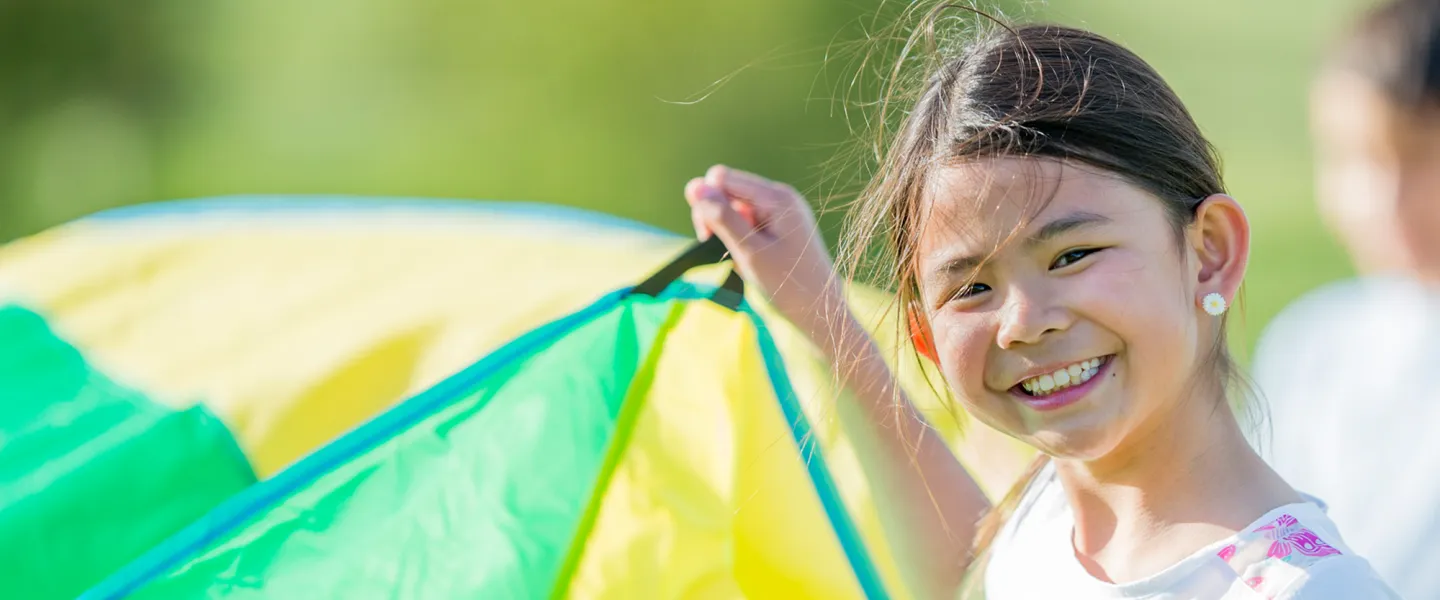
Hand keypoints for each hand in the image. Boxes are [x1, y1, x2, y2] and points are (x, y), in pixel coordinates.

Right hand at [683, 165, 841, 326]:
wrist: (820, 311)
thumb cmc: (787, 284)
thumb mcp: (749, 251)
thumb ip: (721, 217)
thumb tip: (692, 185)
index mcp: (776, 196)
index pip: (721, 178)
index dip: (708, 203)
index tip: (710, 235)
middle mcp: (780, 196)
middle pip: (727, 190)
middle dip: (717, 218)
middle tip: (729, 251)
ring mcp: (781, 211)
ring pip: (735, 208)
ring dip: (729, 233)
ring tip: (744, 260)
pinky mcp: (780, 226)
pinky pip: (748, 223)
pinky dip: (742, 241)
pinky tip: (751, 260)